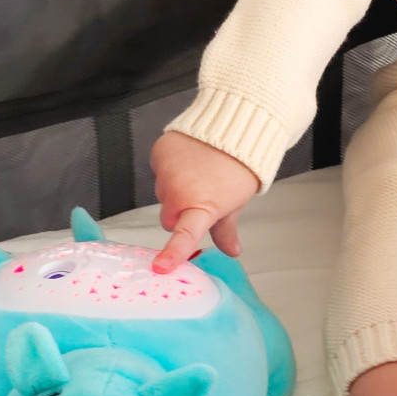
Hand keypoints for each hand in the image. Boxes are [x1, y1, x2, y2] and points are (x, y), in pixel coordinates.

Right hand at [149, 132, 259, 272]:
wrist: (234, 128)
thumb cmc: (238, 167)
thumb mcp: (234, 202)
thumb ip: (226, 230)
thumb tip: (232, 251)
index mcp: (202, 206)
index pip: (185, 235)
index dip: (173, 253)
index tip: (161, 267)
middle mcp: (179, 190)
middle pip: (168, 218)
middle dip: (180, 215)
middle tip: (201, 199)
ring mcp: (166, 171)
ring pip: (162, 194)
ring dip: (175, 190)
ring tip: (198, 174)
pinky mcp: (159, 153)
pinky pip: (158, 170)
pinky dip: (170, 169)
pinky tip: (188, 161)